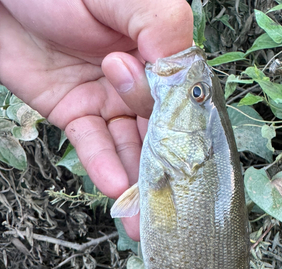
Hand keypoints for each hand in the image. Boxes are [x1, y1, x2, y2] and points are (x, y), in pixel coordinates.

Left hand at [0, 0, 192, 239]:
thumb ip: (158, 26)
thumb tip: (179, 71)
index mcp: (158, 50)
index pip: (183, 99)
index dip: (187, 131)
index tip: (193, 164)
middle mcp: (137, 81)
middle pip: (159, 132)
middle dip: (166, 172)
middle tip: (173, 208)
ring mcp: (107, 100)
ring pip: (129, 147)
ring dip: (137, 183)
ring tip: (144, 217)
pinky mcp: (76, 113)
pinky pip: (93, 145)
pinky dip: (103, 166)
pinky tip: (116, 187)